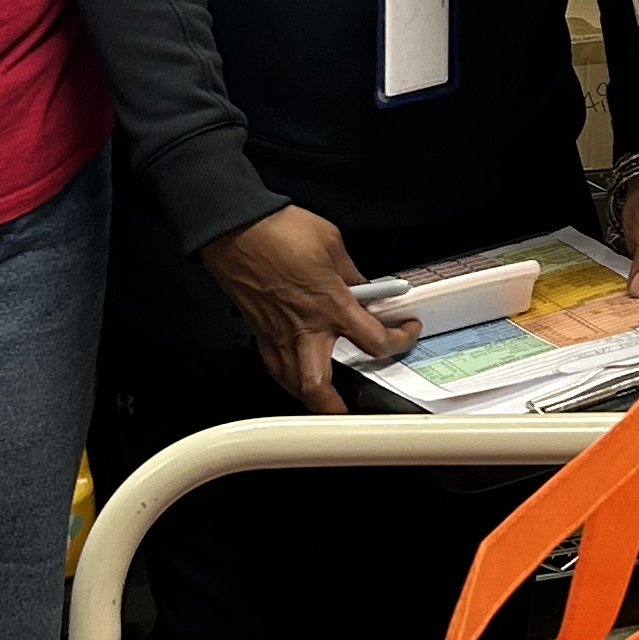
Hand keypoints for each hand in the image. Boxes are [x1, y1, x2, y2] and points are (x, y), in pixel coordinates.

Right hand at [202, 204, 416, 414]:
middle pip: (319, 388)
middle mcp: (304, 329)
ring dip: (312, 399)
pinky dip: (289, 378)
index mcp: (331, 305)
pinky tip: (297, 374)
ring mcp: (277, 335)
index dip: (400, 340)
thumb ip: (352, 274)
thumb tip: (363, 288)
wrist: (234, 228)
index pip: (376, 340)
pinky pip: (275, 368)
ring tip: (327, 401)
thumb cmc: (277, 231)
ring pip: (292, 386)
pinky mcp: (259, 332)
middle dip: (337, 409)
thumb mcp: (332, 244)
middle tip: (353, 411)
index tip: (404, 332)